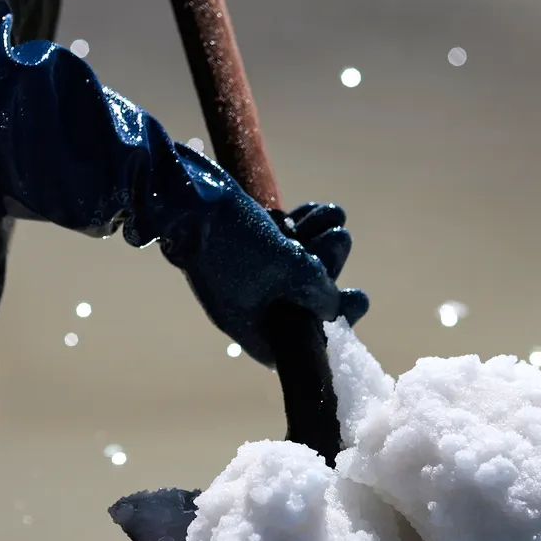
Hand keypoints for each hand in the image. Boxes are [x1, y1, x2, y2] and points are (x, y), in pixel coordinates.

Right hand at [164, 186, 368, 366]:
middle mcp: (247, 306)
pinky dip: (301, 228)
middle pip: (301, 301)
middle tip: (341, 239)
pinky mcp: (243, 245)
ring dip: (320, 240)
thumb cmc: (234, 241)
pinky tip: (314, 209)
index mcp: (251, 327)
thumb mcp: (287, 267)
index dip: (332, 327)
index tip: (355, 299)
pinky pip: (280, 244)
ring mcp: (244, 275)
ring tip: (333, 216)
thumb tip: (335, 306)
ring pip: (294, 266)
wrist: (186, 195)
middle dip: (328, 267)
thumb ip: (318, 290)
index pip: (298, 345)